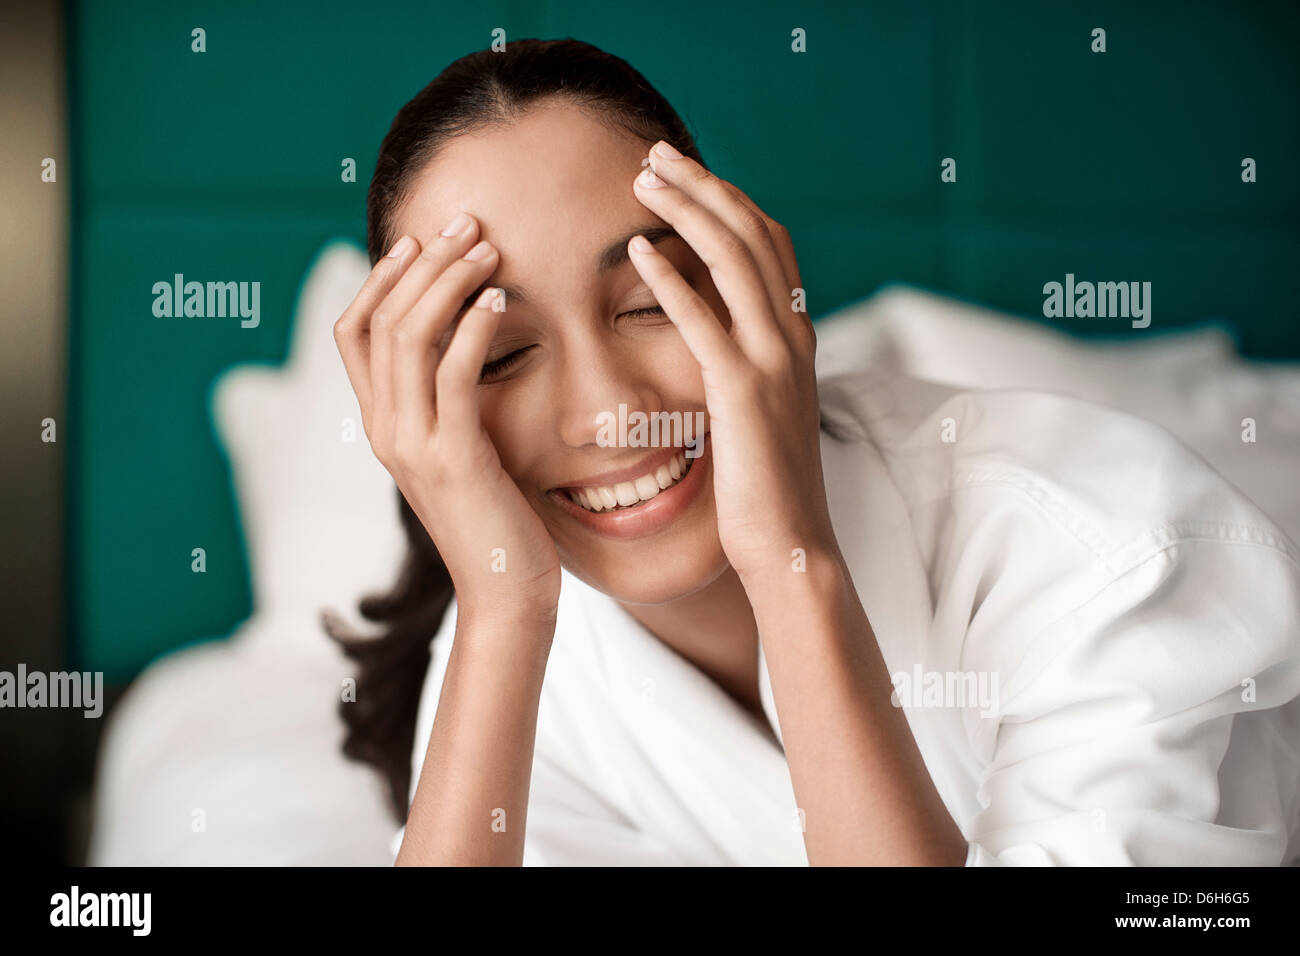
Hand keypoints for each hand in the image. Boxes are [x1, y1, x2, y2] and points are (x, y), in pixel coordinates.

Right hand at [334, 216, 561, 628]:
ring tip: (486, 246)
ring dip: (448, 281)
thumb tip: (470, 352)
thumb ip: (452, 407)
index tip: (420, 239)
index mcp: (382, 426)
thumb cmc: (498, 522)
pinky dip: (473, 327)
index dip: (380, 278)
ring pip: (409, 336)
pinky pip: (453, 374)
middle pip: (380, 319)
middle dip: (421, 262)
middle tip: (466, 222)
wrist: (505, 595)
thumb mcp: (465, 454)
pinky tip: (501, 300)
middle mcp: (385, 430)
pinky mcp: (453, 458)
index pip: (354, 333)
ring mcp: (412, 445)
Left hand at [627, 141, 840, 582]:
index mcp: (798, 337)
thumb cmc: (768, 488)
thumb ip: (748, 365)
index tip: (685, 176)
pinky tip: (637, 249)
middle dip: (703, 186)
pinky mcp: (742, 392)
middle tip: (655, 155)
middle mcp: (793, 337)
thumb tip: (714, 333)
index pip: (770, 243)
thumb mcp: (766, 412)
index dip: (728, 200)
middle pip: (752, 233)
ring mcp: (773, 361)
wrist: (792, 546)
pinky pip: (703, 319)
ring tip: (643, 179)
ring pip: (734, 258)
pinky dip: (670, 277)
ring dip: (687, 210)